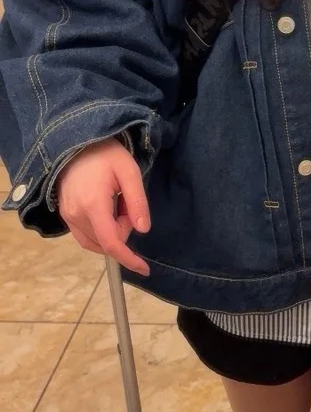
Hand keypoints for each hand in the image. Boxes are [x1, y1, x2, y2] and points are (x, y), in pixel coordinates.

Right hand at [56, 137, 150, 276]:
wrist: (75, 142)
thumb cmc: (105, 154)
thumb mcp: (129, 172)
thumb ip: (137, 201)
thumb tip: (143, 230)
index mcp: (93, 205)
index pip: (111, 242)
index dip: (128, 259)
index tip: (145, 269)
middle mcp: (76, 215)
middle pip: (106, 241)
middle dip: (123, 229)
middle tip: (126, 201)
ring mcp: (67, 216)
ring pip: (95, 241)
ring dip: (112, 231)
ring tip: (117, 203)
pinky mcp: (64, 215)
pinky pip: (85, 236)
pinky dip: (101, 231)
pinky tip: (107, 210)